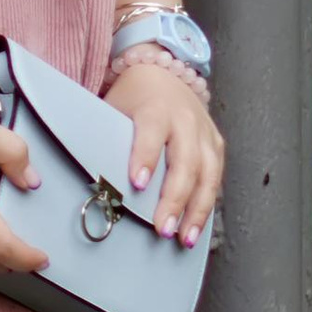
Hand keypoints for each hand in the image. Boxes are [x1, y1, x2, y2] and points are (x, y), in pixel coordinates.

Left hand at [104, 52, 223, 244]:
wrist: (162, 73)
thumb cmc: (133, 98)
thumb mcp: (115, 108)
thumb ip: (111, 139)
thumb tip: (96, 181)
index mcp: (156, 107)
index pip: (151, 134)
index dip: (145, 158)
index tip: (138, 184)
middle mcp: (185, 119)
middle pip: (185, 162)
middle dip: (175, 198)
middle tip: (163, 228)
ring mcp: (204, 132)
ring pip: (207, 174)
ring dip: (197, 209)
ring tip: (184, 237)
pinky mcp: (216, 144)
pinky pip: (216, 177)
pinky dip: (207, 203)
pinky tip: (196, 225)